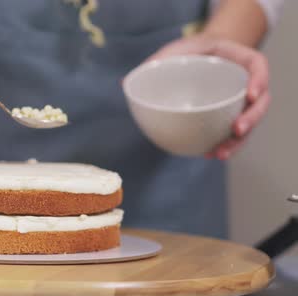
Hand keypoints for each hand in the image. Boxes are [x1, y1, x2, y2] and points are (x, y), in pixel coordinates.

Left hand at [147, 35, 269, 159]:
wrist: (193, 57)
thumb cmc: (184, 53)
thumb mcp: (171, 52)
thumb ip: (153, 64)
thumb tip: (124, 83)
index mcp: (234, 58)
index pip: (257, 65)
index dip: (259, 80)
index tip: (250, 95)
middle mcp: (242, 80)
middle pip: (259, 101)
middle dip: (252, 118)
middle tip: (237, 129)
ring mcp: (238, 100)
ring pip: (248, 121)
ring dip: (238, 141)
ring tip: (220, 153)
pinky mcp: (230, 115)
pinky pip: (233, 132)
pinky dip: (226, 144)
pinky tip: (211, 154)